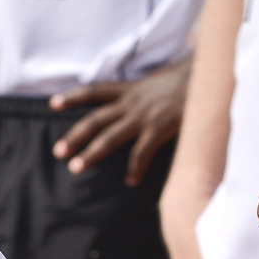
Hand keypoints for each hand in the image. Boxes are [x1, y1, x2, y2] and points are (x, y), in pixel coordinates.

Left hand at [49, 57, 189, 185]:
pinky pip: (141, 153)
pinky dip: (135, 168)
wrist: (205, 77)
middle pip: (94, 120)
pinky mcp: (158, 129)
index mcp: (129, 90)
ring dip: (91, 153)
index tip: (53, 103)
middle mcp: (131, 103)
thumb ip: (143, 95)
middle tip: (58, 152)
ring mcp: (143, 117)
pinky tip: (130, 182)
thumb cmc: (184, 82)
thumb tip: (137, 104)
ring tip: (76, 168)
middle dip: (74, 136)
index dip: (73, 97)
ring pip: (109, 137)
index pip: (94, 91)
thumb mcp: (156, 84)